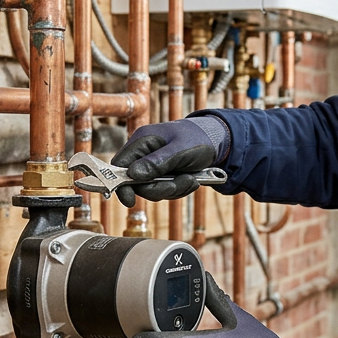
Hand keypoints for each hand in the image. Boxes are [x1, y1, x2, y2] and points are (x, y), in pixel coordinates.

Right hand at [110, 116, 228, 206]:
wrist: (217, 141)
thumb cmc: (198, 138)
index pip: (119, 166)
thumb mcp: (180, 149)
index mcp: (142, 141)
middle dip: (158, 188)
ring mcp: (153, 166)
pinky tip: (191, 180)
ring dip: (172, 189)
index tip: (130, 200)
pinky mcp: (163, 175)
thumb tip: (133, 175)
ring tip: (190, 179)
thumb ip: (157, 162)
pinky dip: (178, 190)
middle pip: (136, 183)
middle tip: (178, 184)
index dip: (121, 184)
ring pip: (151, 190)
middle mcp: (144, 154)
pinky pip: (164, 191)